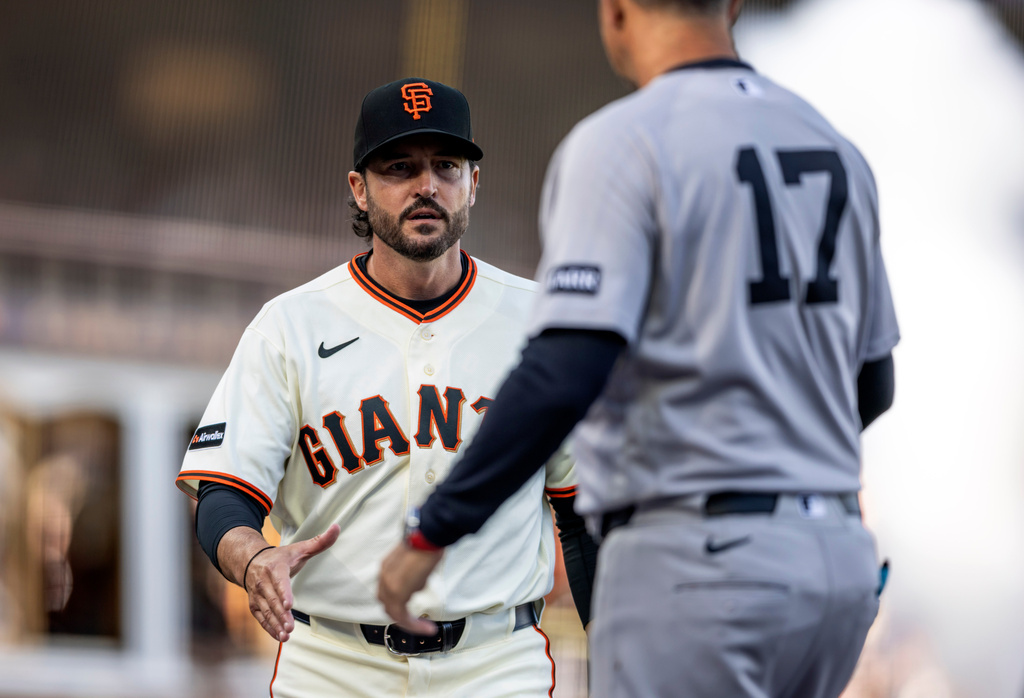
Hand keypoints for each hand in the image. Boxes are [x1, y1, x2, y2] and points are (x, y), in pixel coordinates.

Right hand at [239, 524, 340, 641]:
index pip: (279, 581)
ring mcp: (257, 594)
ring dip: (275, 624)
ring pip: (266, 611)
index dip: (283, 593)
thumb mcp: (299, 548)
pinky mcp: (254, 605)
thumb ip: (319, 541)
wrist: (250, 561)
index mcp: (275, 567)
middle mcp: (263, 582)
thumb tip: (337, 527)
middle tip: (290, 627)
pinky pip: (261, 618)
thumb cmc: (280, 557)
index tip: (288, 604)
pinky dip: (269, 628)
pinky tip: (279, 638)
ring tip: (286, 636)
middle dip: (281, 615)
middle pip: (272, 600)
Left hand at [377, 543, 443, 633]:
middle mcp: (384, 575)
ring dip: (408, 622)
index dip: (398, 602)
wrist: (428, 536)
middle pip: (386, 604)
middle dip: (401, 615)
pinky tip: (426, 627)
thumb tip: (418, 582)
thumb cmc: (427, 543)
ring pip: (393, 612)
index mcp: (387, 567)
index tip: (410, 609)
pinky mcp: (397, 592)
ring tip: (424, 627)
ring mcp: (389, 584)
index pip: (387, 591)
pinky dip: (413, 625)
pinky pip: (402, 616)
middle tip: (415, 622)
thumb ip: (413, 574)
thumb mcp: (416, 560)